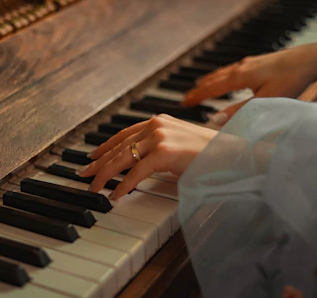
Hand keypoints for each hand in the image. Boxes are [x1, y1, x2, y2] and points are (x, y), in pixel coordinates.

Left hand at [77, 114, 217, 199]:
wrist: (233, 153)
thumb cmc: (209, 153)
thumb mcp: (178, 145)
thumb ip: (158, 149)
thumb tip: (138, 164)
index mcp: (158, 121)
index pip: (123, 135)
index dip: (104, 147)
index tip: (92, 157)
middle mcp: (155, 125)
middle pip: (118, 146)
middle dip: (98, 162)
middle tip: (83, 174)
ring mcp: (159, 137)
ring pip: (123, 158)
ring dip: (105, 175)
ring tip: (94, 188)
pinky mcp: (164, 152)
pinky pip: (136, 172)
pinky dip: (123, 185)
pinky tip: (115, 194)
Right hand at [181, 42, 316, 125]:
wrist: (312, 58)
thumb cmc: (291, 80)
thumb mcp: (265, 101)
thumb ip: (240, 111)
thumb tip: (215, 120)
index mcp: (239, 77)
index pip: (211, 88)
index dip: (196, 96)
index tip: (183, 103)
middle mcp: (241, 67)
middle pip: (213, 79)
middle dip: (199, 89)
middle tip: (186, 98)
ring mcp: (250, 63)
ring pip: (222, 72)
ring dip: (209, 80)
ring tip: (200, 85)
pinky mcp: (259, 62)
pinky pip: (233, 69)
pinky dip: (222, 75)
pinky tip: (227, 76)